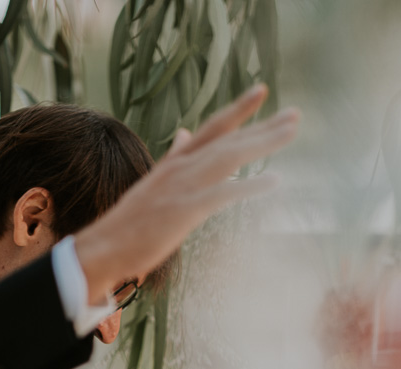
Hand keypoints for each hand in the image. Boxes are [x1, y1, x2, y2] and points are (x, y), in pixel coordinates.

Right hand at [73, 84, 299, 303]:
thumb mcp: (155, 181)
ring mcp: (183, 188)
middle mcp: (181, 168)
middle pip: (229, 140)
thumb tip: (185, 133)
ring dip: (262, 144)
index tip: (262, 91)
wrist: (104, 246)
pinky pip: (222, 195)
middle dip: (263, 127)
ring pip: (229, 158)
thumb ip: (175, 156)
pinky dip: (248, 187)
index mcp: (176, 162)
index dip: (238, 109)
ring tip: (290, 132)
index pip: (212, 128)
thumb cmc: (131, 221)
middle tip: (296, 115)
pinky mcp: (184, 211)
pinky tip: (274, 180)